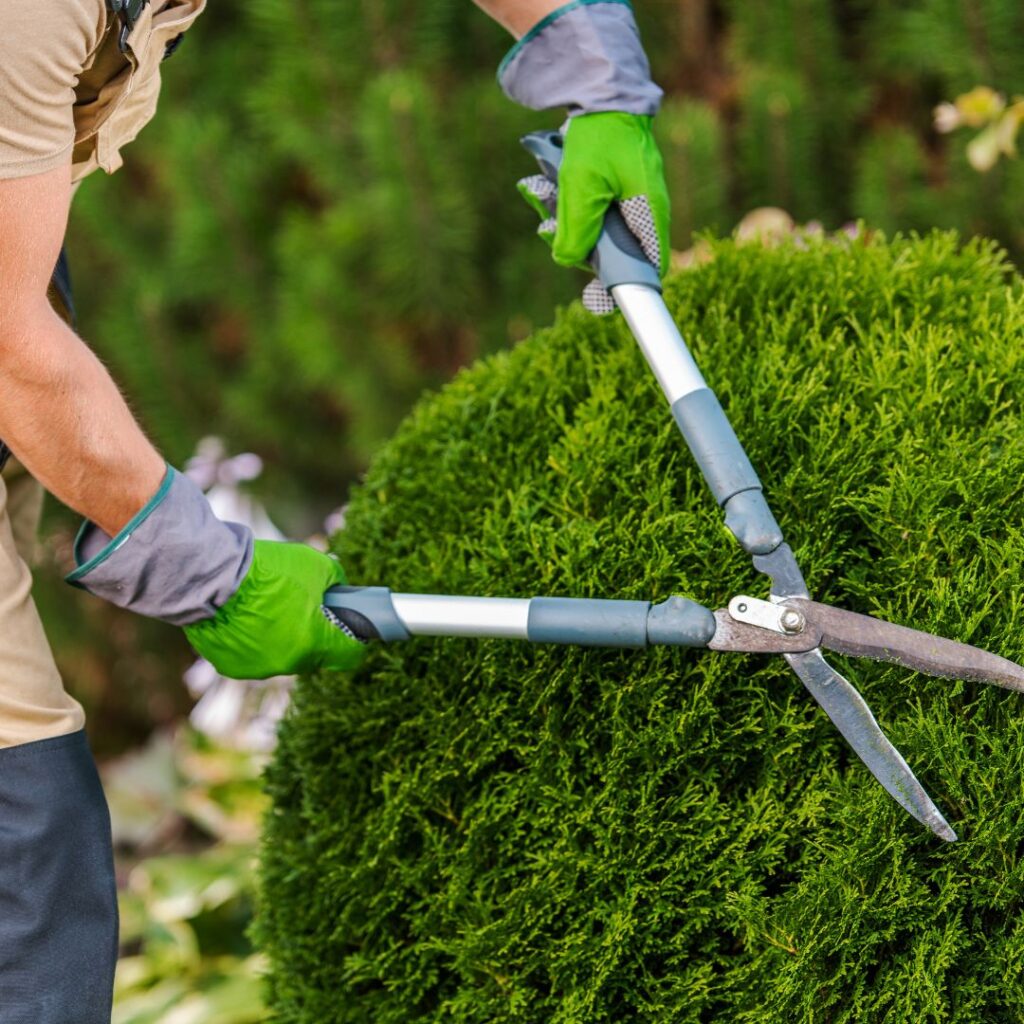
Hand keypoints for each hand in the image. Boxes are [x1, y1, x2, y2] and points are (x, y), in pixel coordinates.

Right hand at [184, 541, 365, 679]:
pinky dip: (254, 641)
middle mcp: (288, 663)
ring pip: (282, 656)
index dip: (354, 640)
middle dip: (315, 633)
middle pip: (314, 654)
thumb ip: (335, 580)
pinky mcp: (231, 666)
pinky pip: (252, 656)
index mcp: (314, 643)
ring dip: (283, 638)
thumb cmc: (268, 570)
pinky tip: (245, 617)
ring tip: (269, 608)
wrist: (212, 574)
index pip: (349, 655)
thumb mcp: (315, 564)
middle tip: (305, 608)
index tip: (351, 628)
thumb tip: (338, 589)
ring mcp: (258, 668)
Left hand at [518, 112, 669, 311]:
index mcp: (650, 215)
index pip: (649, 269)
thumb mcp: (581, 188)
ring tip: (541, 193)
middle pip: (612, 254)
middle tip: (550, 228)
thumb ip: (576, 231)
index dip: (625, 287)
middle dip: (576, 246)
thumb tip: (567, 260)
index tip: (596, 297)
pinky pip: (587, 210)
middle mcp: (644, 211)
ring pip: (594, 231)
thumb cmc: (599, 139)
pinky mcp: (611, 188)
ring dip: (562, 220)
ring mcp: (628, 199)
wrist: (601, 92)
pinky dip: (564, 203)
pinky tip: (544, 186)